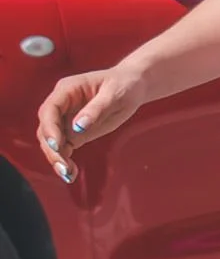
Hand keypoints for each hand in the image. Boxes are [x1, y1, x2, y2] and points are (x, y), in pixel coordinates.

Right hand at [36, 67, 148, 182]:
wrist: (134, 87)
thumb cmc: (125, 84)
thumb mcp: (114, 95)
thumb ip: (96, 110)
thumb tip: (78, 126)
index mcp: (68, 89)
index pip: (49, 110)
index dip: (49, 128)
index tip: (57, 144)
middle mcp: (62, 105)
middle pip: (46, 129)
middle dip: (52, 149)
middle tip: (63, 166)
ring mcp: (66, 119)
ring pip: (51, 141)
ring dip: (56, 158)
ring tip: (68, 174)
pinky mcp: (73, 132)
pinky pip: (64, 148)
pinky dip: (65, 160)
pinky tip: (71, 173)